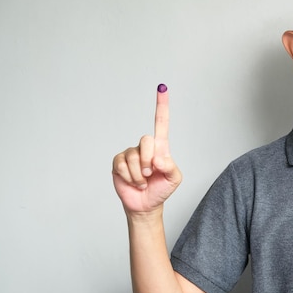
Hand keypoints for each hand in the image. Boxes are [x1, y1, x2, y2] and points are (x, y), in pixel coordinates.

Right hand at [112, 84, 181, 214]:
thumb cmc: (161, 189)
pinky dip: (129, 177)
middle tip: (150, 173)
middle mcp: (144, 147)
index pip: (161, 123)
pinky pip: (121, 165)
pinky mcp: (118, 162)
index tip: (162, 87)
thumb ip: (171, 166)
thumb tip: (157, 158)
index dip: (161, 105)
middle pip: (146, 140)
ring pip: (133, 156)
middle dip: (148, 160)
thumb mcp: (174, 179)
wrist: (145, 205)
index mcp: (160, 148)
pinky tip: (133, 182)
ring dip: (139, 174)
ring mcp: (130, 154)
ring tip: (142, 181)